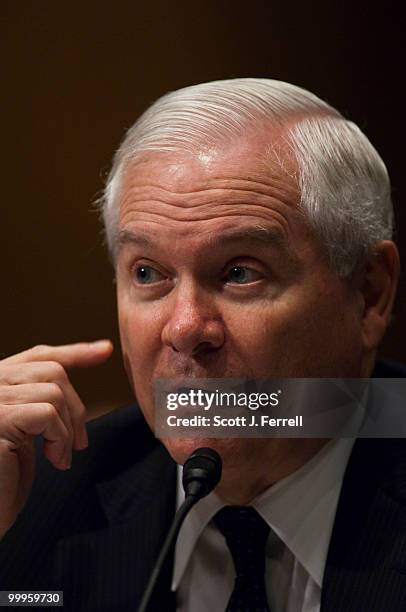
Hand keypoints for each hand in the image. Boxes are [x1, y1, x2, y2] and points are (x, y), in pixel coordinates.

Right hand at [0, 340, 112, 537]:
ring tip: (59, 458)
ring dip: (67, 428)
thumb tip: (101, 351)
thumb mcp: (30, 431)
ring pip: (53, 391)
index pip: (36, 356)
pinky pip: (47, 413)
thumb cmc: (4, 482)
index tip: (105, 350)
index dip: (73, 352)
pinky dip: (60, 437)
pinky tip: (53, 461)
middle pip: (51, 370)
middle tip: (78, 444)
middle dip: (75, 407)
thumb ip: (47, 399)